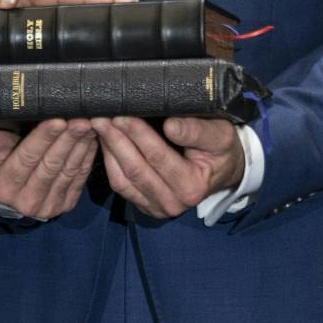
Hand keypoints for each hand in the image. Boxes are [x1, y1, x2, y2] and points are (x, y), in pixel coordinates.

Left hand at [0, 0, 123, 38]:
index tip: (115, 0)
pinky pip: (51, 27)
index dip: (88, 0)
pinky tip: (82, 41)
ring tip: (117, 21)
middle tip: (132, 6)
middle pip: (71, 3)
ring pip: (64, 15)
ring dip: (89, 16)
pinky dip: (70, 29)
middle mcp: (31, 3)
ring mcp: (27, 14)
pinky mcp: (21, 27)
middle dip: (100, 5)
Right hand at [0, 119, 96, 219]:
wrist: (3, 180)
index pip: (27, 159)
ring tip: (91, 123)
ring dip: (81, 146)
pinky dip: (88, 156)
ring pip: (69, 171)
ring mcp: (48, 206)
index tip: (58, 119)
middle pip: (51, 165)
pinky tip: (93, 137)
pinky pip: (80, 177)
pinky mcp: (65, 204)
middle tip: (82, 118)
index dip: (43, 139)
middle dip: (68, 140)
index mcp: (3, 186)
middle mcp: (26, 201)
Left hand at [94, 116, 244, 219]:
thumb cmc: (221, 148)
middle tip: (100, 116)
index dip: (138, 134)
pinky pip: (120, 186)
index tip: (122, 114)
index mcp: (191, 187)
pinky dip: (109, 163)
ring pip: (122, 180)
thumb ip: (197, 131)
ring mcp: (156, 208)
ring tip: (98, 125)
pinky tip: (105, 141)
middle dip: (116, 140)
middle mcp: (173, 203)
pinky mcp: (145, 205)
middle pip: (136, 169)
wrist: (223, 170)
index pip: (157, 157)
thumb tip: (171, 125)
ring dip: (108, 150)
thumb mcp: (220, 135)